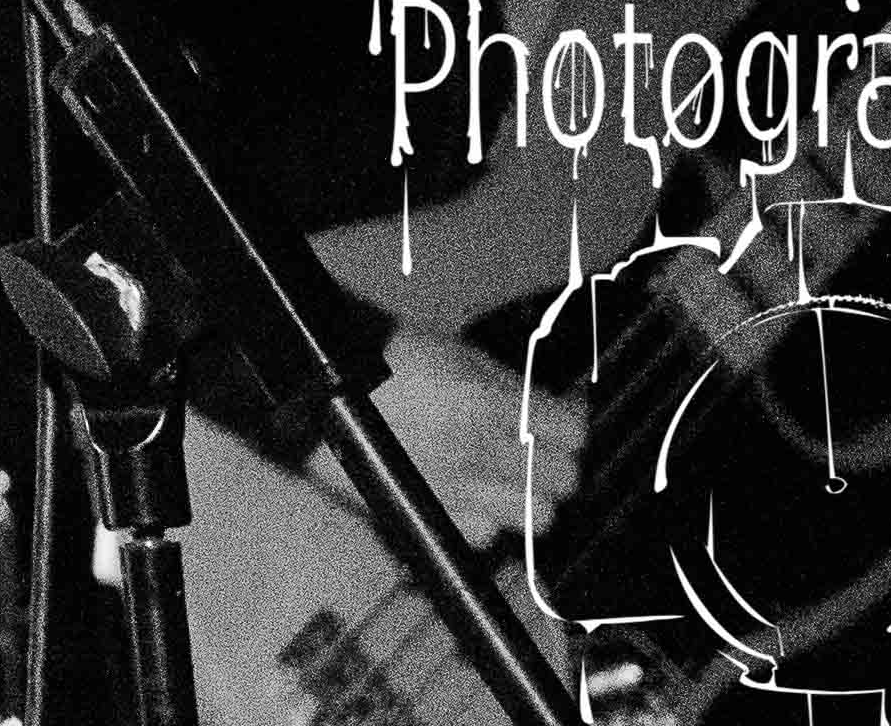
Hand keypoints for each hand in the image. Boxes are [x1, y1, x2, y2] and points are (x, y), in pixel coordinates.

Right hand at [331, 332, 580, 546]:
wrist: (317, 390)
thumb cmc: (384, 360)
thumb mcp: (457, 352)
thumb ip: (511, 386)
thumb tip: (558, 407)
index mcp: (489, 403)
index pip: (573, 433)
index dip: (571, 426)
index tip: (562, 423)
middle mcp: (481, 451)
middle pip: (564, 480)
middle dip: (556, 464)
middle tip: (535, 450)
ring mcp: (459, 490)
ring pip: (537, 517)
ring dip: (528, 498)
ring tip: (505, 479)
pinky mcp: (433, 518)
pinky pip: (488, 537)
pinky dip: (486, 522)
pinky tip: (470, 497)